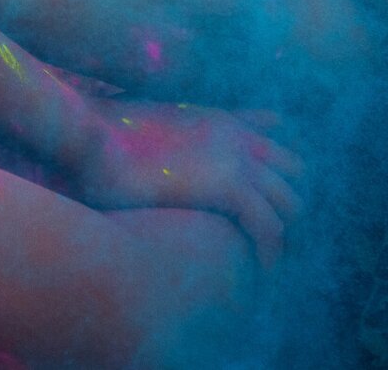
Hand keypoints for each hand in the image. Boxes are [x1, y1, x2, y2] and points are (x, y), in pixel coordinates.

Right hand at [73, 101, 304, 268]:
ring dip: (280, 227)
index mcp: (220, 120)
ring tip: (262, 254)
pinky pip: (270, 226)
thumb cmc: (110, 136)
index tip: (263, 197)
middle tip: (262, 231)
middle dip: (283, 200)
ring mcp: (238, 159)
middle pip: (294, 171)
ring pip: (290, 202)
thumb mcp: (148, 123)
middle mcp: (238, 137)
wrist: (94, 137)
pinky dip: (270, 251)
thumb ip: (174, 131)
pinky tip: (260, 268)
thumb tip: (167, 145)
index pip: (272, 133)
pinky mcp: (230, 187)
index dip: (272, 170)